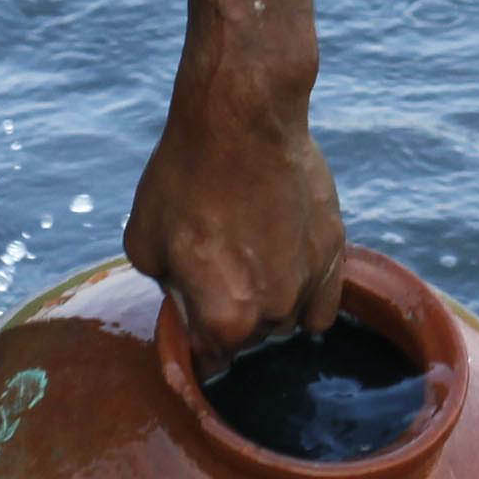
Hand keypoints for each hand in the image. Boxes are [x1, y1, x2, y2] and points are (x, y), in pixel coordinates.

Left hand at [122, 55, 344, 365]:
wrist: (242, 120)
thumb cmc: (185, 178)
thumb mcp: (144, 243)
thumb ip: (168, 290)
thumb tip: (185, 303)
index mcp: (224, 319)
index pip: (210, 357)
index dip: (195, 340)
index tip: (190, 320)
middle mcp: (274, 313)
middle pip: (250, 338)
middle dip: (230, 318)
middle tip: (214, 276)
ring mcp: (311, 283)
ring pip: (287, 320)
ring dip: (269, 304)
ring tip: (249, 262)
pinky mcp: (335, 253)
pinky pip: (324, 302)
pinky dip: (307, 298)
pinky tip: (290, 279)